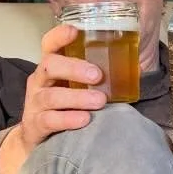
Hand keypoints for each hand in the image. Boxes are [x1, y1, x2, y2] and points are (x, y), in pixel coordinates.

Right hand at [0, 21, 107, 173]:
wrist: (39, 142)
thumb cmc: (64, 107)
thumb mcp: (75, 86)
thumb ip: (96, 76)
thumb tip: (137, 67)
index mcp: (51, 67)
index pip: (50, 44)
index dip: (59, 35)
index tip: (76, 31)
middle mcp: (39, 81)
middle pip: (49, 65)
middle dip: (74, 68)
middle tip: (97, 75)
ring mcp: (35, 103)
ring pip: (51, 96)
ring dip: (77, 97)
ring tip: (99, 101)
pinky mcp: (35, 125)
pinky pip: (49, 120)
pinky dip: (67, 119)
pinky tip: (84, 120)